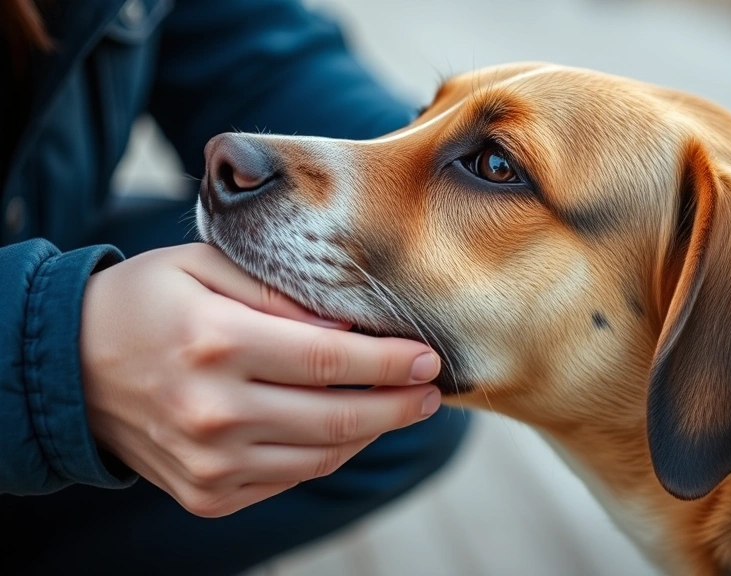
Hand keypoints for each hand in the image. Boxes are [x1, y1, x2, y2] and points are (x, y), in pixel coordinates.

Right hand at [80, 243, 440, 517]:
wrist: (70, 369)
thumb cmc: (147, 302)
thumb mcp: (203, 266)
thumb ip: (277, 291)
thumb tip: (347, 326)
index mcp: (215, 344)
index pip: (329, 361)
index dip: (389, 363)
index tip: (428, 357)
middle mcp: (213, 412)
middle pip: (336, 420)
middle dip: (398, 406)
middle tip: (431, 391)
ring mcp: (209, 464)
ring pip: (321, 458)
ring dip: (370, 434)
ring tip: (398, 408)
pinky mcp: (207, 495)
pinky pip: (289, 480)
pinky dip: (326, 455)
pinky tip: (344, 429)